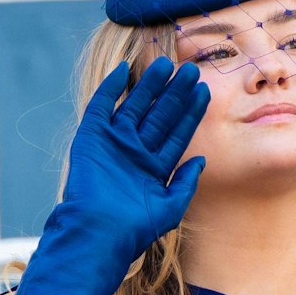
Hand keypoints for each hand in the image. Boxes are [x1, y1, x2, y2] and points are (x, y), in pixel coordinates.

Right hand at [15, 57, 209, 294]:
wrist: (99, 231)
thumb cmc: (134, 227)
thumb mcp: (170, 207)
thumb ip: (186, 183)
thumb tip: (201, 160)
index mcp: (153, 168)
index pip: (176, 132)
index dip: (190, 112)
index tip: (204, 91)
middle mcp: (135, 152)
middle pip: (159, 115)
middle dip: (175, 93)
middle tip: (190, 70)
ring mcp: (113, 143)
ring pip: (135, 106)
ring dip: (149, 85)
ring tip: (166, 63)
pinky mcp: (91, 137)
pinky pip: (101, 107)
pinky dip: (110, 89)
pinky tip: (124, 71)